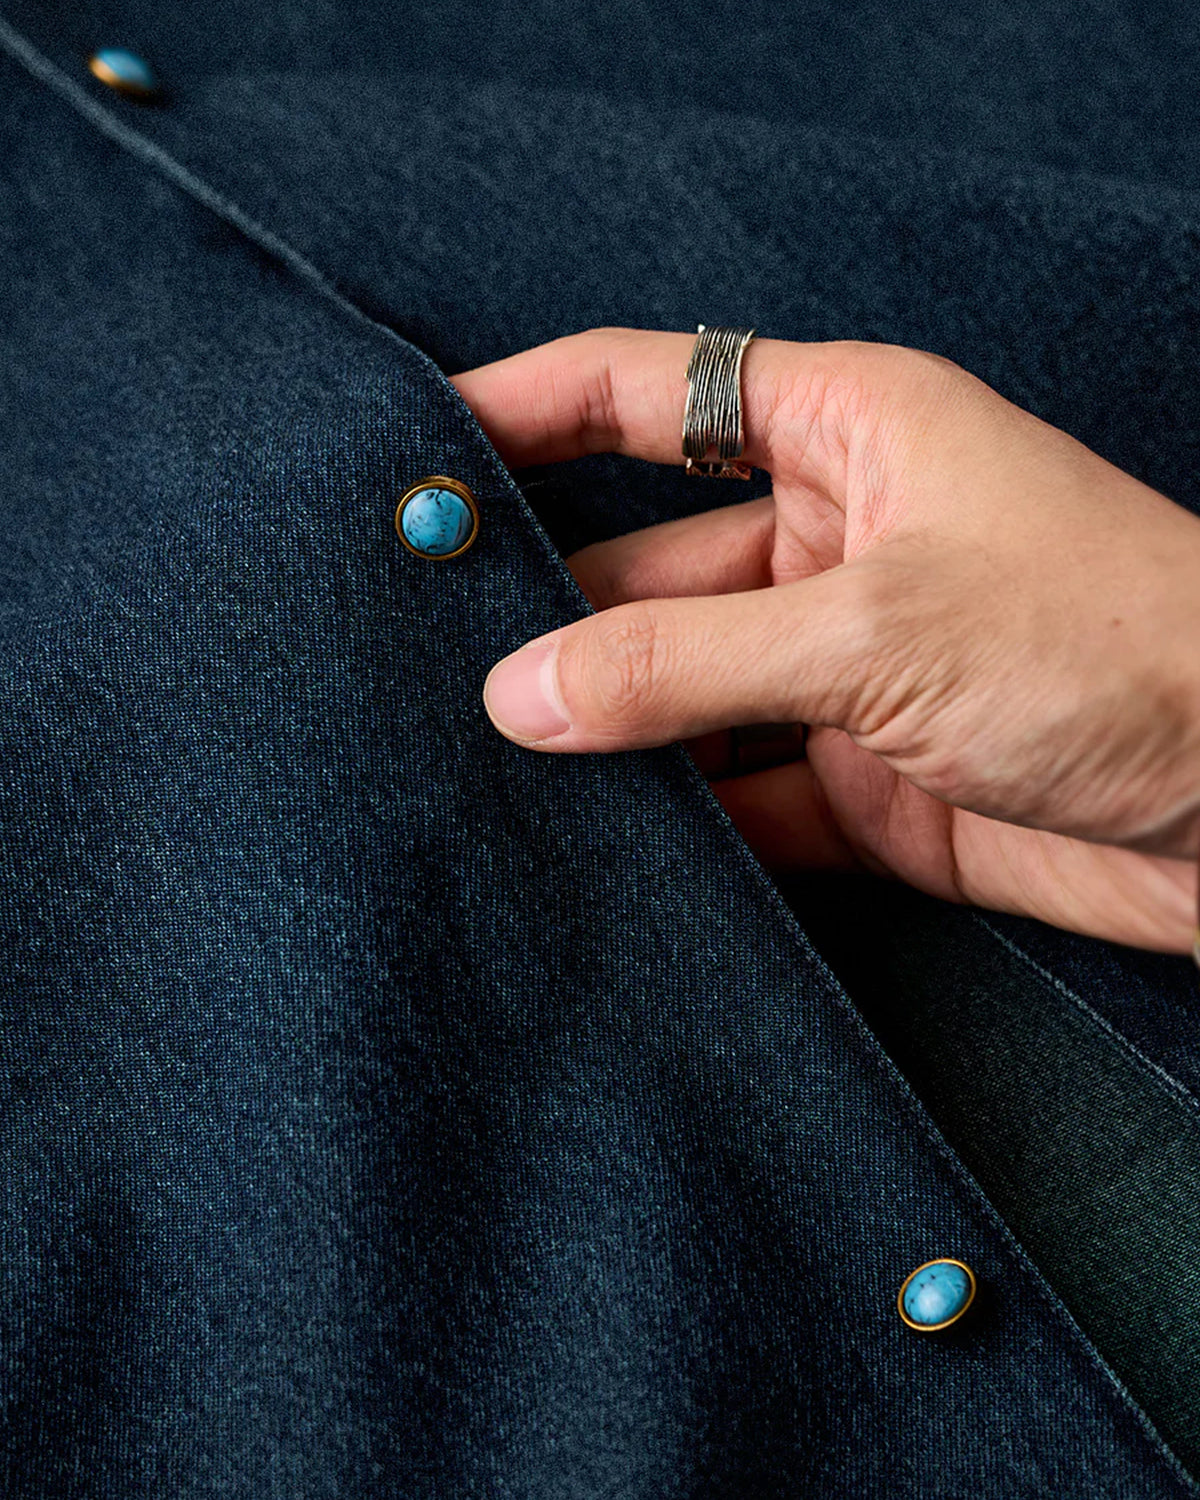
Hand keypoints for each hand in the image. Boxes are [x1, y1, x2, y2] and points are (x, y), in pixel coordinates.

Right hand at [450, 328, 1199, 951]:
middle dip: (543, 607)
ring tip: (478, 763)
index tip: (413, 449)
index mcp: (843, 433)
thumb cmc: (1120, 646)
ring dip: (600, 729)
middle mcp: (831, 543)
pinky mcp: (860, 780)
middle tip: (419, 654)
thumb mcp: (875, 632)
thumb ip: (685, 664)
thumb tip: (524, 693)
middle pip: (641, 563)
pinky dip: (673, 822)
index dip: (525, 408)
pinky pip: (731, 794)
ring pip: (676, 690)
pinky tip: (592, 844)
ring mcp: (839, 667)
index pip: (648, 393)